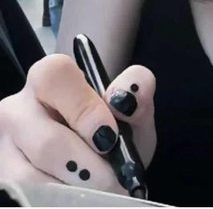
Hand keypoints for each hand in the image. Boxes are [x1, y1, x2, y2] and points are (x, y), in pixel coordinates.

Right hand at [0, 55, 156, 193]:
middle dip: (87, 166)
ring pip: (31, 177)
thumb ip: (137, 94)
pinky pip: (27, 196)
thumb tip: (129, 94)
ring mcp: (3, 147)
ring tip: (98, 189)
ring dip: (73, 190)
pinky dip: (58, 200)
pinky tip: (76, 197)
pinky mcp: (2, 179)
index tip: (110, 136)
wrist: (98, 169)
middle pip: (46, 141)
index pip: (55, 77)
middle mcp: (17, 109)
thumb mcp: (132, 113)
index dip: (83, 108)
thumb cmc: (113, 134)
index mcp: (50, 79)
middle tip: (112, 178)